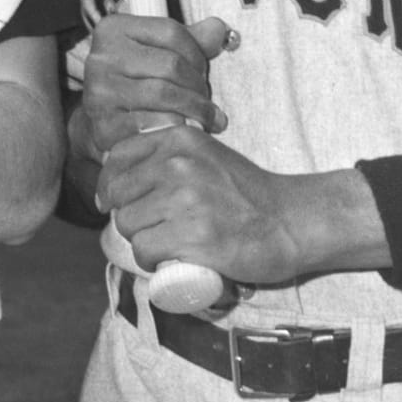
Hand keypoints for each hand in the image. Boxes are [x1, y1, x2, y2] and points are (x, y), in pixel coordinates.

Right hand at [80, 13, 230, 158]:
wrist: (103, 124)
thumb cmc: (136, 84)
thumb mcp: (159, 53)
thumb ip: (190, 40)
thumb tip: (218, 28)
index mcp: (113, 29)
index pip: (171, 31)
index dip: (197, 53)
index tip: (203, 71)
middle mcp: (102, 58)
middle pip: (170, 64)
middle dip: (198, 85)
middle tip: (207, 101)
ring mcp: (100, 91)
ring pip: (164, 94)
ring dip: (194, 109)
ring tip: (205, 118)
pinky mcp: (104, 124)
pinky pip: (153, 123)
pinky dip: (176, 128)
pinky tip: (185, 130)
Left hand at [98, 125, 304, 286]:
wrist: (290, 222)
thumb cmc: (248, 195)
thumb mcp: (208, 156)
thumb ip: (173, 154)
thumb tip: (120, 173)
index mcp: (179, 139)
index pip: (118, 158)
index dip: (110, 185)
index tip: (117, 202)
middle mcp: (178, 163)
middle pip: (118, 195)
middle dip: (127, 216)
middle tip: (150, 230)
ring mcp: (185, 199)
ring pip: (128, 225)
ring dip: (139, 242)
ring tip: (163, 247)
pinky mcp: (192, 235)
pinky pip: (144, 250)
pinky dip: (149, 261)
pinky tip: (164, 262)